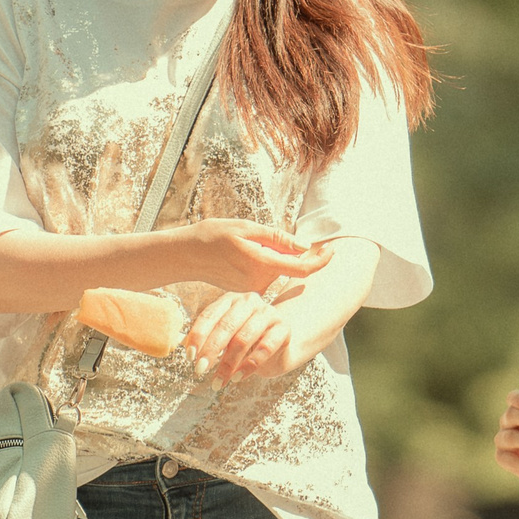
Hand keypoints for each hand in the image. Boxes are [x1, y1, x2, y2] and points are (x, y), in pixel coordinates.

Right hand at [182, 219, 331, 295]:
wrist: (186, 255)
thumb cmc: (215, 235)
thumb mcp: (247, 228)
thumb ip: (278, 238)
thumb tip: (306, 245)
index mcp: (262, 264)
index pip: (303, 268)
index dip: (322, 260)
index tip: (331, 249)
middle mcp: (260, 281)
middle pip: (290, 266)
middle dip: (295, 252)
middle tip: (283, 236)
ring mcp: (252, 288)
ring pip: (277, 270)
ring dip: (276, 256)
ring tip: (249, 241)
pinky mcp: (246, 290)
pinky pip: (265, 275)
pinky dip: (265, 263)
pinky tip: (244, 252)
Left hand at [185, 289, 301, 380]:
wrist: (282, 343)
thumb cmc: (246, 340)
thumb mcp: (225, 337)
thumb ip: (206, 338)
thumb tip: (180, 344)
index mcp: (231, 300)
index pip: (210, 315)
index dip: (198, 336)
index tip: (189, 357)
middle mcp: (250, 302)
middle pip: (226, 326)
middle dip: (210, 350)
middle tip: (199, 371)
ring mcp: (269, 313)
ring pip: (243, 338)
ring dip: (228, 363)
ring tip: (218, 382)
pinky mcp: (284, 328)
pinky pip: (265, 348)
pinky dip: (249, 366)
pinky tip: (237, 378)